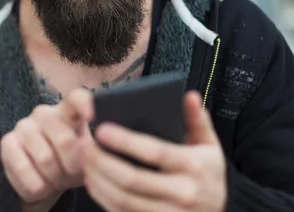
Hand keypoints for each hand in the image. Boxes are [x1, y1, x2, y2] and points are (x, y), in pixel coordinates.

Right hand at [0, 89, 93, 207]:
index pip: (76, 98)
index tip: (91, 117)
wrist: (44, 181)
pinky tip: (39, 183)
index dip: (85, 104)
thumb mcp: (86, 157)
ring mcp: (23, 126)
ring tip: (55, 178)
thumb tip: (86, 147)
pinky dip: (36, 186)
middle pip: (65, 140)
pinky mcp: (7, 142)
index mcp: (67, 111)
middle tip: (70, 172)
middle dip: (71, 166)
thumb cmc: (69, 163)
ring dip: (54, 178)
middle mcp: (44, 113)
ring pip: (45, 158)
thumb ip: (89, 149)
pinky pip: (24, 170)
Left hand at [81, 91, 226, 211]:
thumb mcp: (210, 145)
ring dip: (98, 180)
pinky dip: (103, 198)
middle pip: (132, 179)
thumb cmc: (208, 173)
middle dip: (102, 162)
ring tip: (84, 160)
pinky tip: (93, 181)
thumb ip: (197, 119)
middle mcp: (182, 193)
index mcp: (193, 166)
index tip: (101, 129)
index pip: (154, 152)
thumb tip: (188, 94)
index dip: (125, 142)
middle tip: (83, 145)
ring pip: (123, 199)